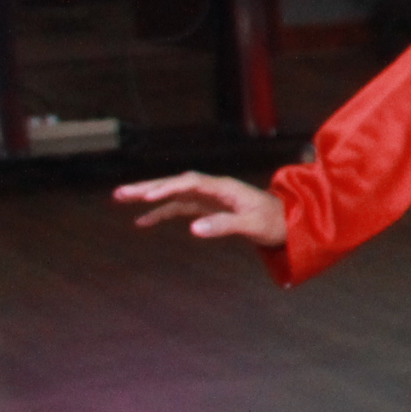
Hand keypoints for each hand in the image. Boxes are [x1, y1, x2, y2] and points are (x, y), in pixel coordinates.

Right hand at [115, 171, 287, 247]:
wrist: (289, 221)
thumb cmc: (273, 222)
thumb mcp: (252, 226)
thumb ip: (224, 225)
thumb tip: (193, 229)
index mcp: (225, 187)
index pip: (191, 182)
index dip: (169, 188)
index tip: (148, 197)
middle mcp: (214, 188)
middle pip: (176, 183)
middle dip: (148, 187)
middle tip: (120, 193)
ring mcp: (209, 197)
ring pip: (173, 194)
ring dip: (149, 196)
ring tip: (121, 198)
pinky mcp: (208, 208)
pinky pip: (179, 208)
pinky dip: (161, 213)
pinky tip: (142, 221)